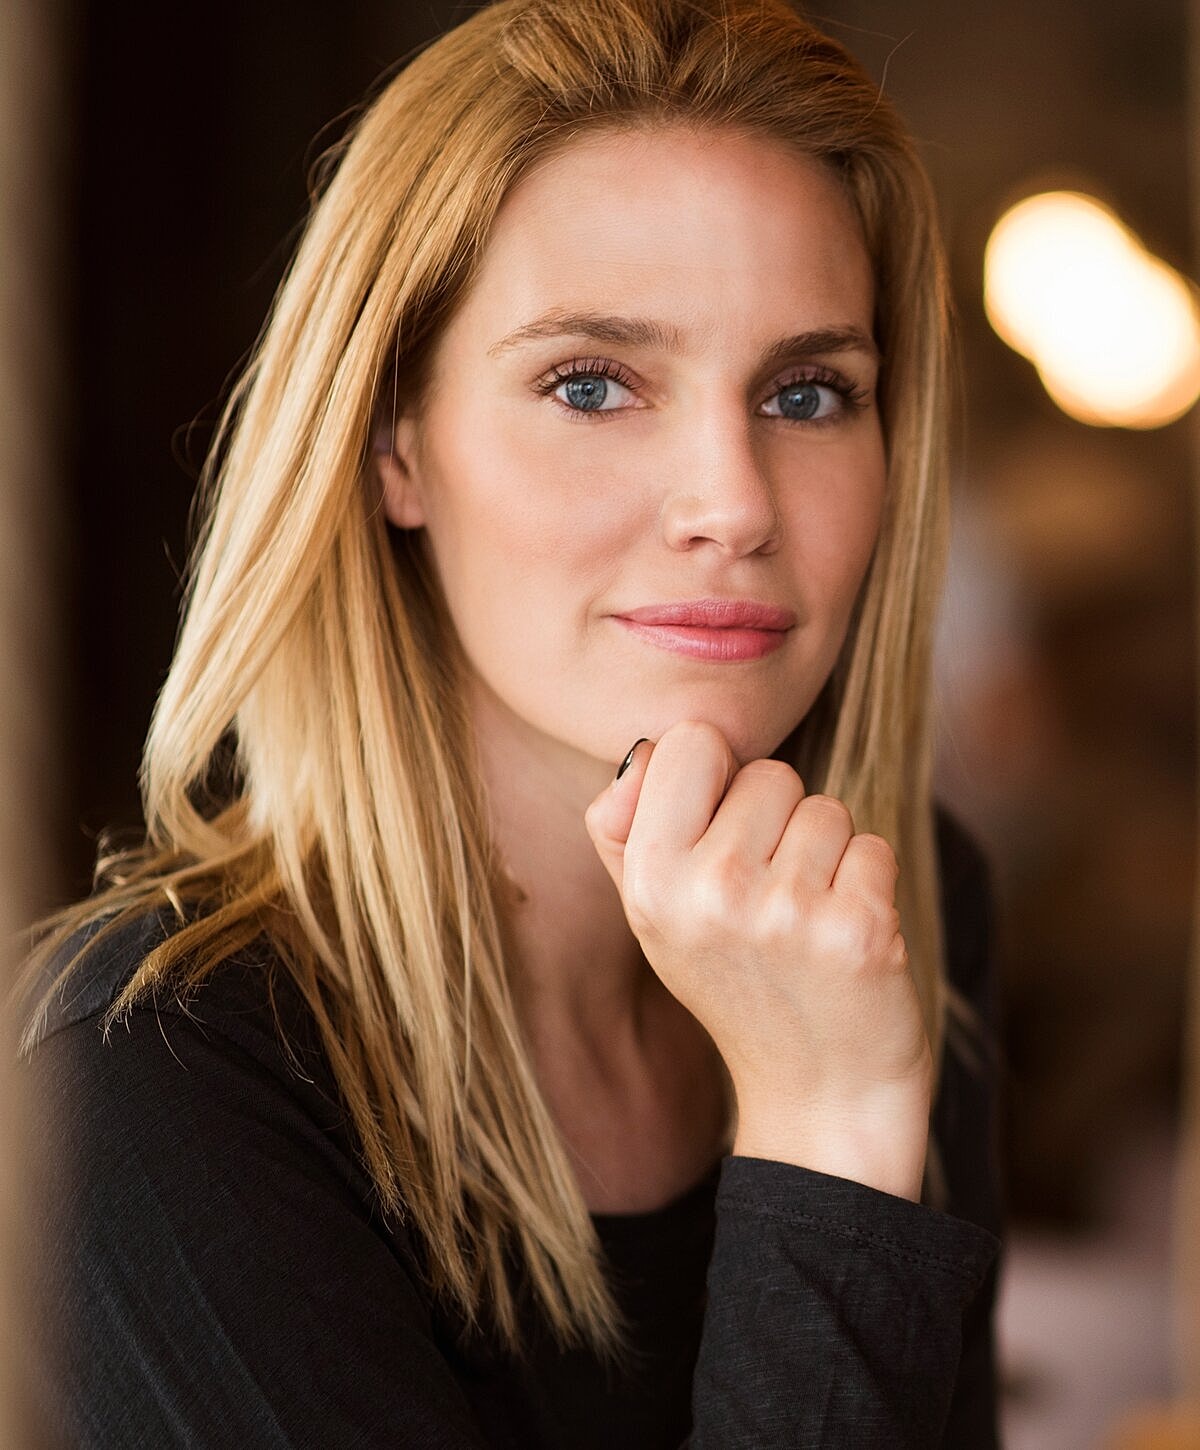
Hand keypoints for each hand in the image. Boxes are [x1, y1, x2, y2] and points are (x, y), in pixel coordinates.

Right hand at [585, 722, 932, 1200]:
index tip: (723, 835)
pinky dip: (869, 884)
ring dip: (827, 856)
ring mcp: (786, 914)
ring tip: (806, 924)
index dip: (717, 777)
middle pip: (769, 773)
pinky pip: (872, 847)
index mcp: (650, 881)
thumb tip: (640, 751)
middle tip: (769, 902)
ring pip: (826, 808)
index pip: (691, 740)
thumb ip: (627, 828)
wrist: (818, 1096)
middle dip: (778, 823)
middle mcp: (710, 893)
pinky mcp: (859, 932)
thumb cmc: (736, 983)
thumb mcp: (656, 915)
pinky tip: (844, 940)